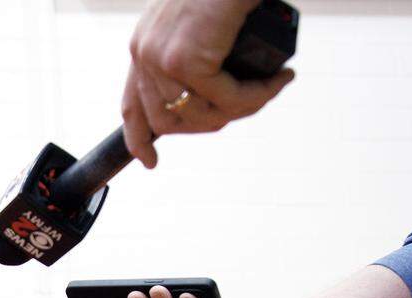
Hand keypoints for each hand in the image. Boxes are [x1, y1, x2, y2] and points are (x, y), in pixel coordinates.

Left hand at [122, 0, 294, 167]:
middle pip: (170, 120)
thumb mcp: (204, 21)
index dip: (140, 138)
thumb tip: (214, 95)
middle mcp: (144, 52)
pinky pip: (226, 99)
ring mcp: (161, 58)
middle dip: (213, 122)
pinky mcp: (185, 59)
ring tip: (272, 85)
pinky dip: (257, 96)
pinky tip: (279, 79)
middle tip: (252, 102)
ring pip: (201, 114)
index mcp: (143, 45)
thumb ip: (196, 54)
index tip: (151, 162)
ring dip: (243, 108)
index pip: (132, 105)